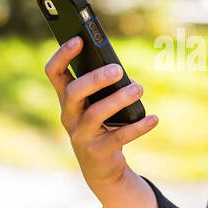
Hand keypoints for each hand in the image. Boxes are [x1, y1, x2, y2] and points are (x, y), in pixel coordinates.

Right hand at [45, 36, 157, 191]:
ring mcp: (80, 134)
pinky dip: (138, 127)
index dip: (63, 54)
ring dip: (119, 99)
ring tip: (139, 89)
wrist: (100, 168)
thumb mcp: (98, 104)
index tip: (79, 39)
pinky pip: (118, 137)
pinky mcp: (97, 151)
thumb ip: (105, 87)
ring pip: (95, 113)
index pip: (54, 72)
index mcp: (66, 99)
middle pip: (73, 91)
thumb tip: (123, 74)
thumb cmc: (101, 126)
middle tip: (118, 69)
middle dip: (95, 78)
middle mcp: (68, 115)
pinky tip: (153, 118)